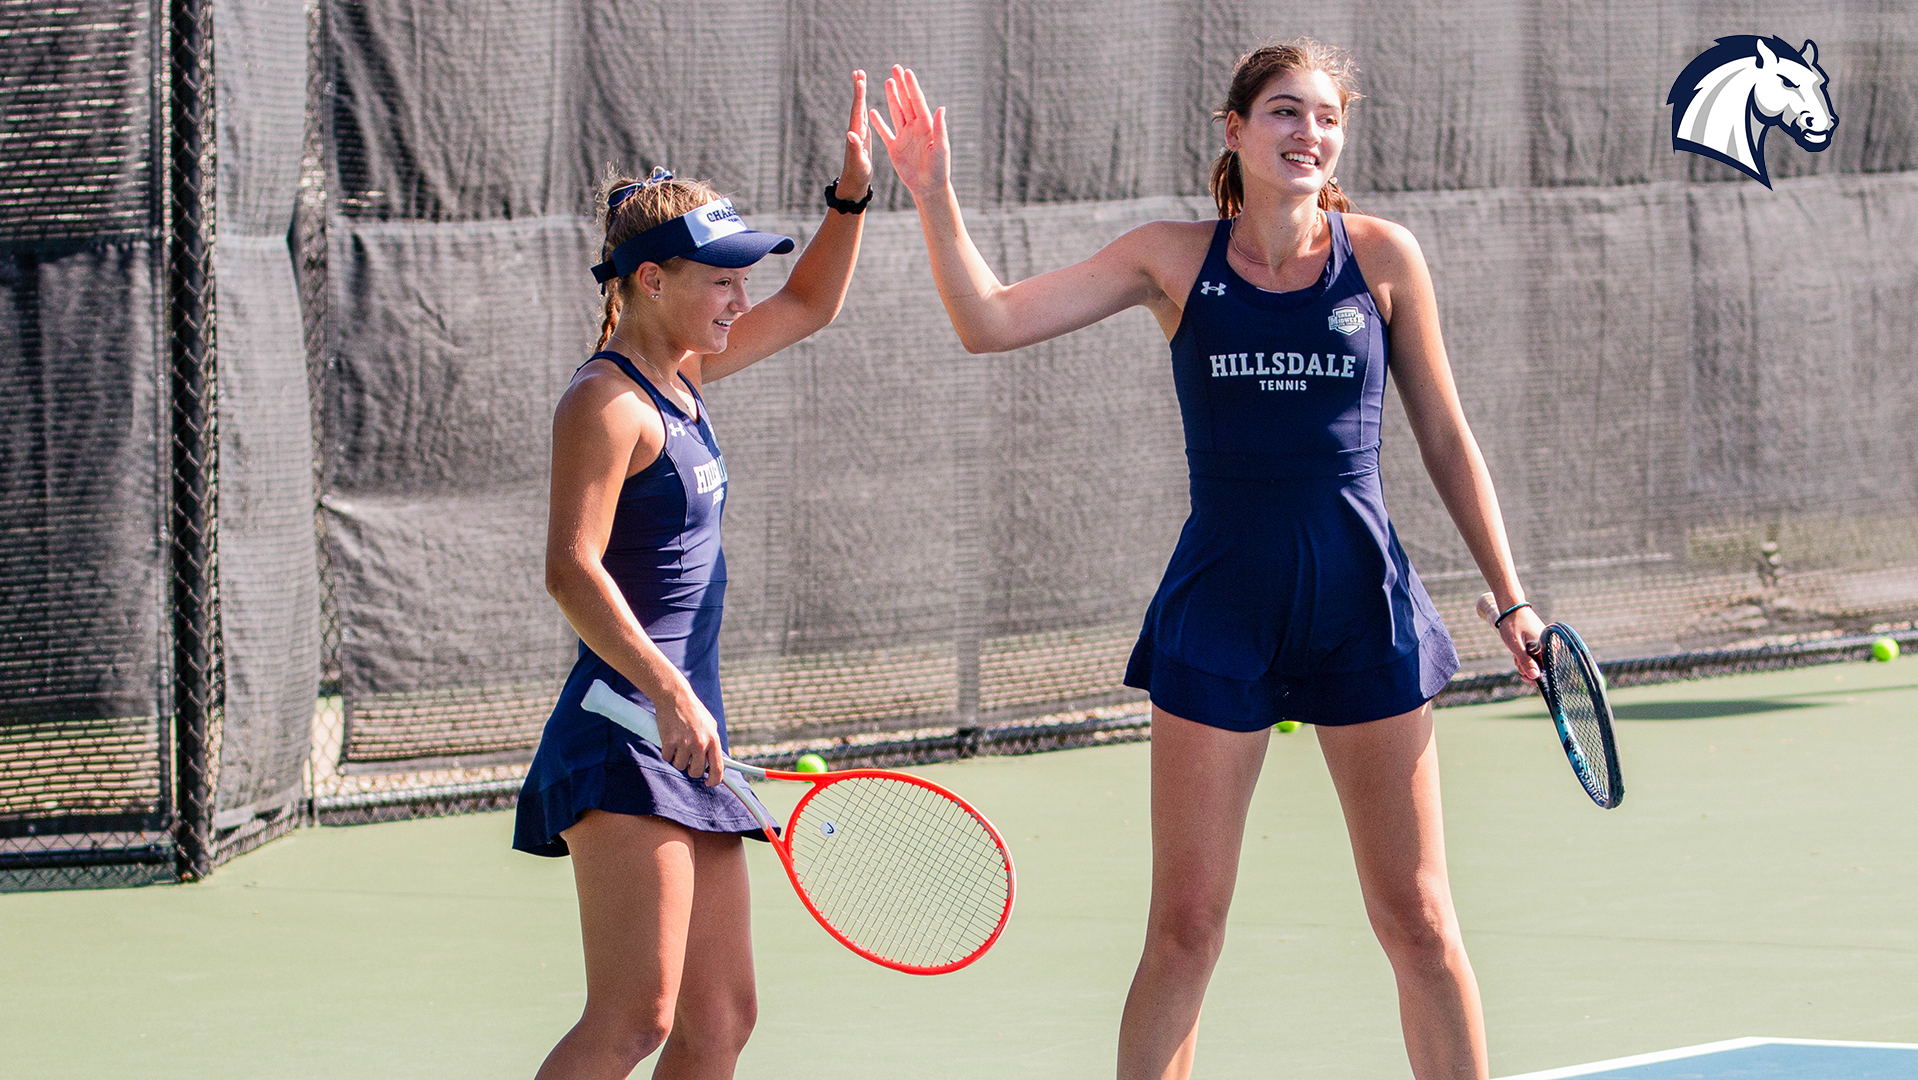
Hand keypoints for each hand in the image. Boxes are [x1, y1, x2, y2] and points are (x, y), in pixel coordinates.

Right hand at [654, 688, 726, 786]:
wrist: (675, 697)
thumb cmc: (693, 711)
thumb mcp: (710, 725)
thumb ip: (712, 743)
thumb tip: (716, 760)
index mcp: (713, 740)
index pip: (718, 769)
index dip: (714, 780)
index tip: (709, 783)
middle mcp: (700, 743)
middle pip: (696, 772)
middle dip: (692, 768)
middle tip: (689, 759)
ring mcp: (684, 743)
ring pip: (680, 765)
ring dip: (678, 758)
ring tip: (679, 743)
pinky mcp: (669, 741)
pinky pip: (667, 757)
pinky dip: (667, 752)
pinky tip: (670, 740)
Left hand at [836, 69, 873, 200]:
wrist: (854, 183)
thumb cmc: (857, 174)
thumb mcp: (858, 162)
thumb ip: (854, 148)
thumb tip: (850, 134)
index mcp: (856, 133)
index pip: (857, 111)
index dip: (859, 95)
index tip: (860, 80)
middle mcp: (855, 129)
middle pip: (857, 105)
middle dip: (858, 88)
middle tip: (858, 71)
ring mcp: (858, 132)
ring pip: (859, 108)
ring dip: (860, 94)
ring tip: (860, 79)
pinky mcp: (863, 137)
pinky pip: (864, 117)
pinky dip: (864, 106)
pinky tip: (865, 103)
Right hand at [871, 64, 949, 198]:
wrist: (929, 187)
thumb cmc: (939, 169)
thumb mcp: (941, 148)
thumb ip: (939, 128)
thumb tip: (940, 108)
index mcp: (926, 127)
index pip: (918, 102)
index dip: (912, 87)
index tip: (907, 72)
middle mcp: (915, 128)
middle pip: (906, 102)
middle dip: (901, 85)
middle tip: (896, 68)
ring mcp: (904, 137)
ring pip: (896, 112)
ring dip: (892, 97)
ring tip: (888, 82)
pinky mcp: (894, 148)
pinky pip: (884, 132)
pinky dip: (878, 123)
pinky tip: (873, 111)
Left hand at [1500, 606, 1545, 683]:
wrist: (1512, 608)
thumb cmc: (1513, 625)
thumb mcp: (1516, 645)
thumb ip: (1525, 661)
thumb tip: (1535, 677)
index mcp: (1547, 647)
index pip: (1547, 671)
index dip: (1535, 677)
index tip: (1523, 677)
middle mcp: (1550, 646)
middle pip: (1541, 668)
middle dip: (1526, 668)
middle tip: (1516, 661)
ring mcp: (1546, 644)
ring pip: (1536, 662)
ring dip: (1524, 662)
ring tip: (1516, 653)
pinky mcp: (1541, 643)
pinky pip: (1534, 655)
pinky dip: (1525, 656)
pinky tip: (1518, 651)